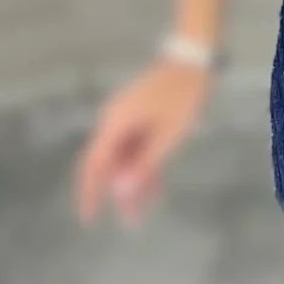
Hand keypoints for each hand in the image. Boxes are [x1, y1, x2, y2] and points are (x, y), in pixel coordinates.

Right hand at [73, 58, 213, 228]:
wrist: (194, 60)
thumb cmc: (182, 97)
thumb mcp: (167, 136)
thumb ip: (144, 165)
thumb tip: (121, 193)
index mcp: (115, 125)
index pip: (94, 165)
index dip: (89, 193)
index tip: (89, 218)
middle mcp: (114, 123)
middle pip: (109, 165)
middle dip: (118, 194)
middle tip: (130, 223)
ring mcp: (127, 120)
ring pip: (125, 159)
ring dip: (134, 183)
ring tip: (145, 212)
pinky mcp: (140, 119)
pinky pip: (137, 148)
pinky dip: (145, 166)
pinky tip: (155, 188)